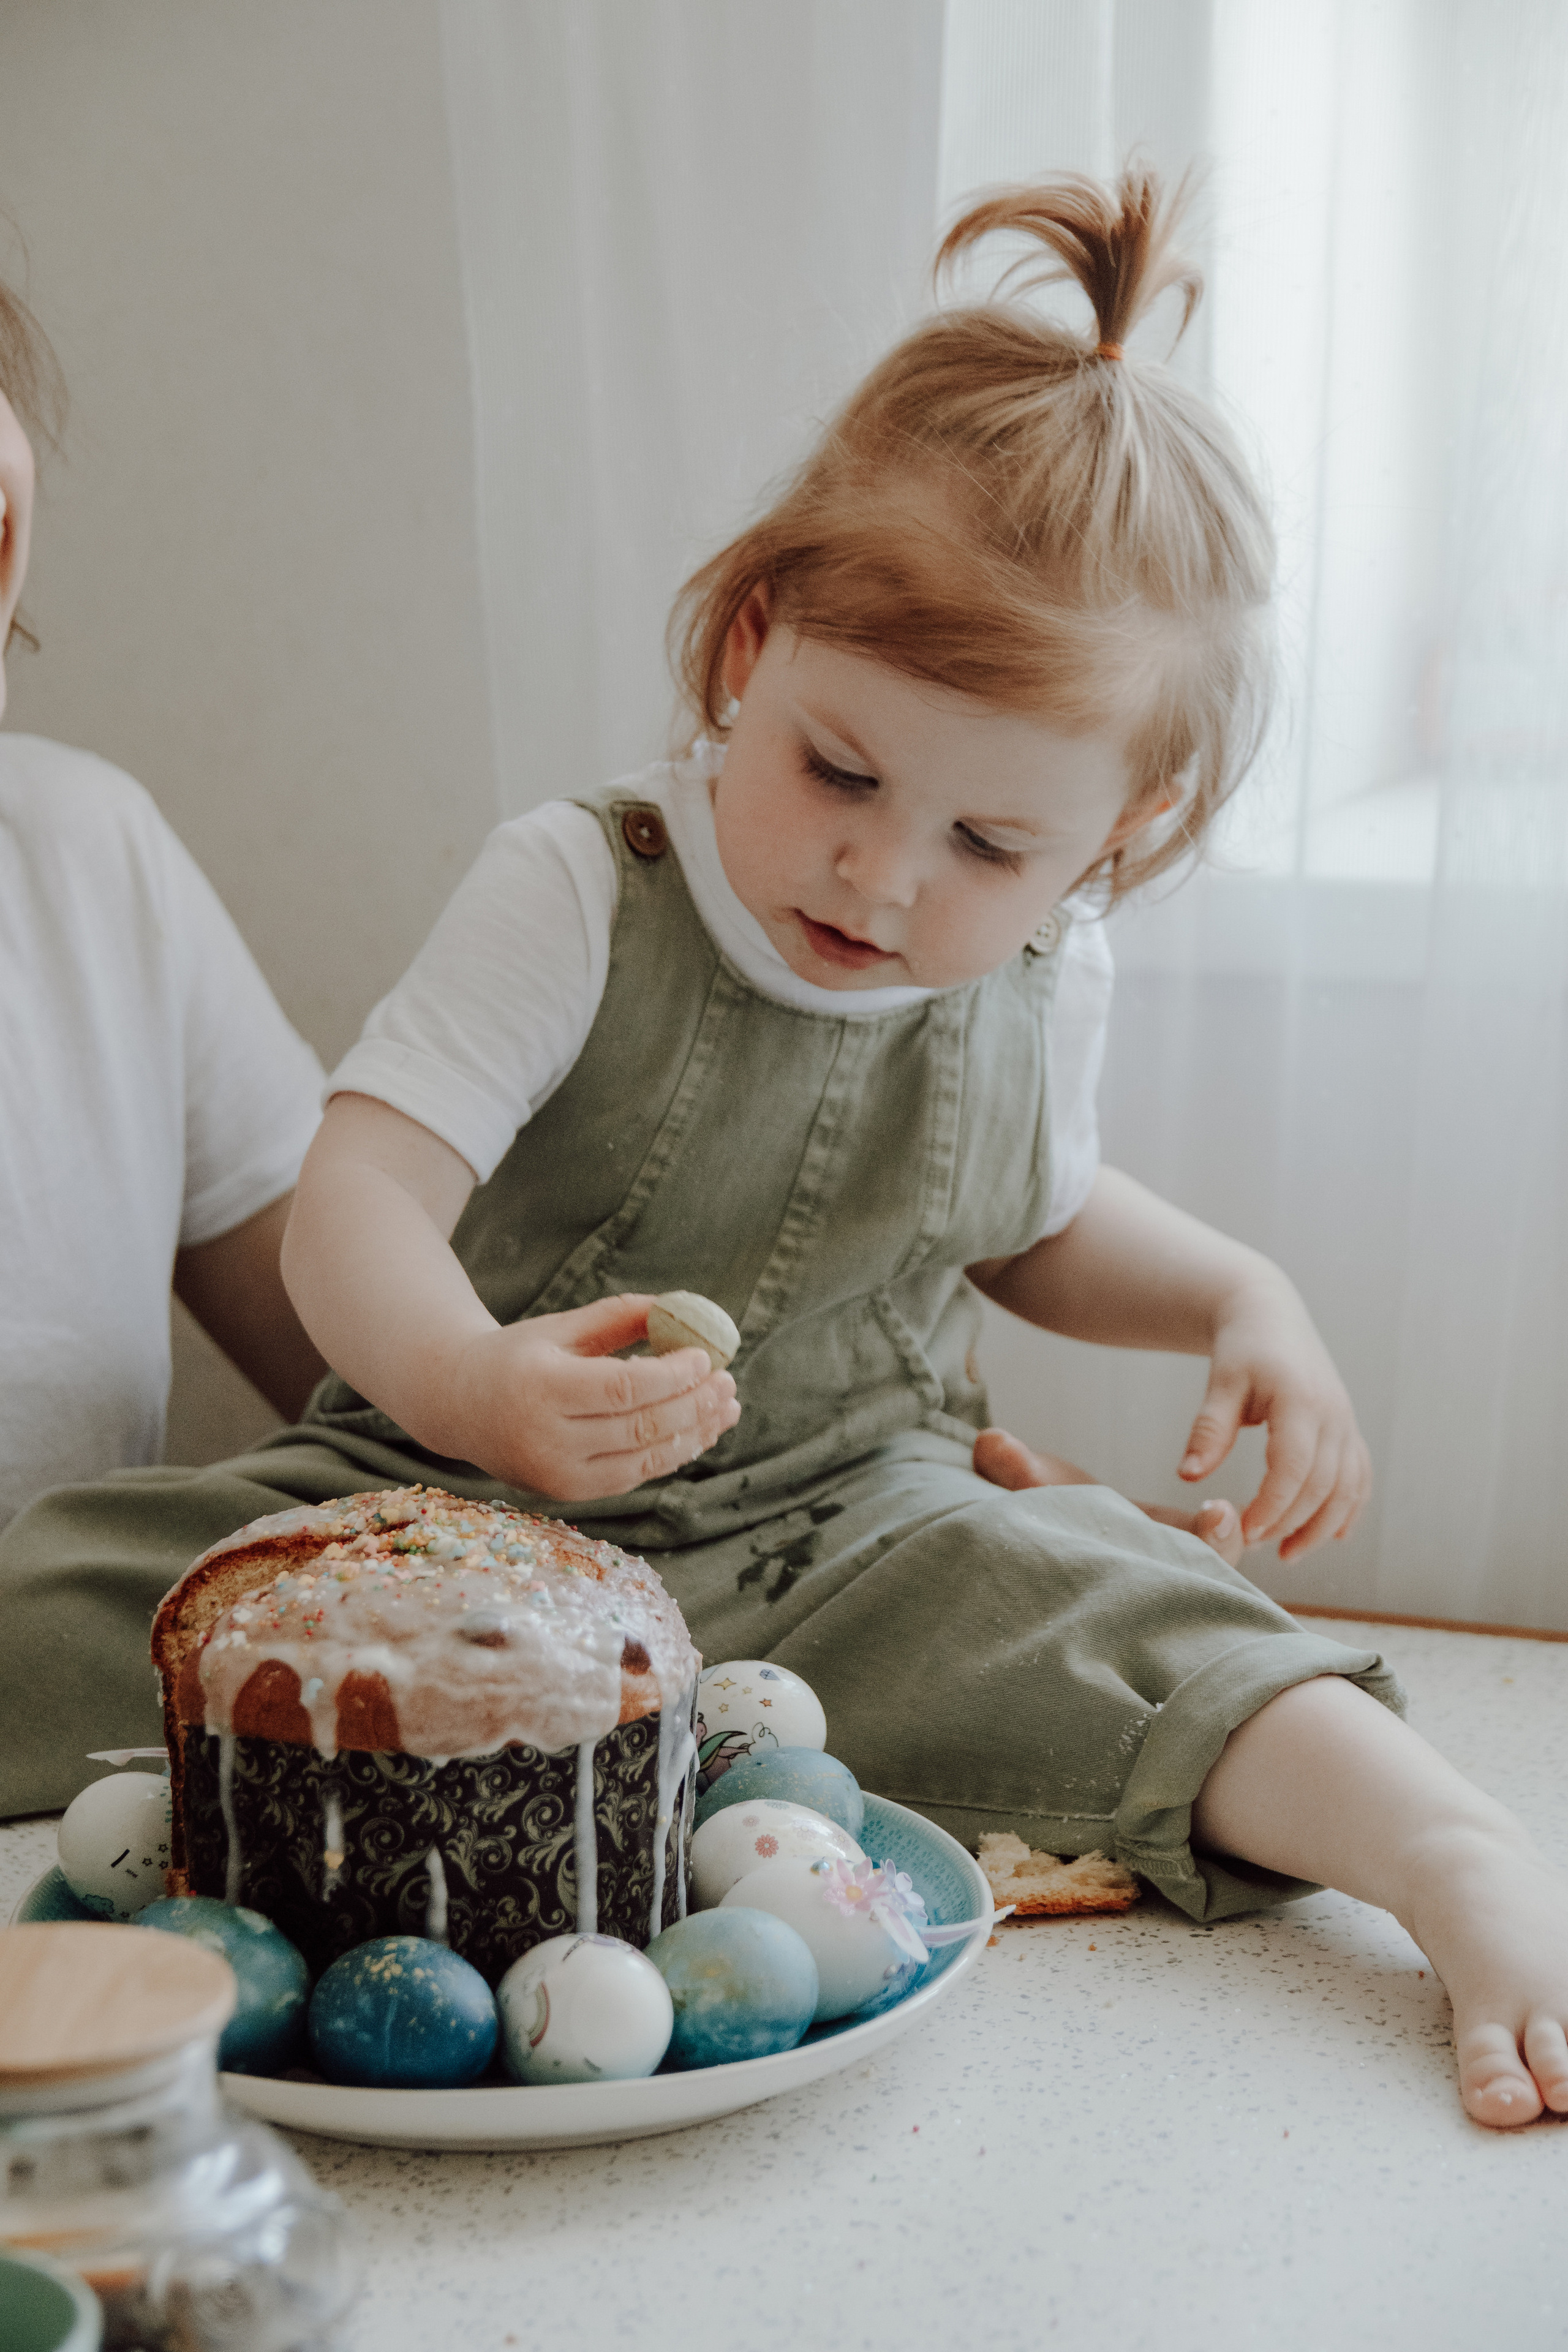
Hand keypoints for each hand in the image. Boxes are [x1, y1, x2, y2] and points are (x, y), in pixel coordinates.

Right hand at [449, 1293, 740, 1502]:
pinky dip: (670, 1454)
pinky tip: (698, 1431)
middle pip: (639, 1428)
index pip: (622, 1389)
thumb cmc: (519, 1356)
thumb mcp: (560, 1328)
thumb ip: (617, 1317)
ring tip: (726, 1407)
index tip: (706, 1356)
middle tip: (728, 1381)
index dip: (672, 1376)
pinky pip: (633, 1476)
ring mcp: (556, 1474)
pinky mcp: (567, 1493)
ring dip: (694, 1434)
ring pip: (643, 1460)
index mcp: (539, 1388)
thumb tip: (680, 1306)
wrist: (459, 1405)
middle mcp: (545, 1439)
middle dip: (694, 1405)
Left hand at [1180, 1275, 1369, 1560]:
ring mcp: (1346, 1423)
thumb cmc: (1242, 1348)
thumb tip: (1189, 1476)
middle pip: (1323, 1485)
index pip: (1294, 1468)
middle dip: (1292, 1523)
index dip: (1273, 1506)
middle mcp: (1334, 1415)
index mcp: (1301, 1402)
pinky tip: (1332, 1535)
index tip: (1246, 1531)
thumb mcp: (1221, 1383)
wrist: (1272, 1317)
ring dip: (1323, 1526)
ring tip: (1289, 1554)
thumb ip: (1209, 1429)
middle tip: (1256, 1546)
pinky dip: (1349, 1509)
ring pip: (1348, 1488)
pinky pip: (1359, 1477)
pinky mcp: (1349, 1430)